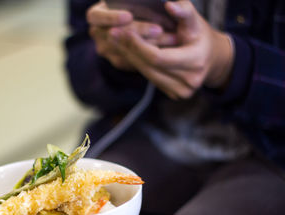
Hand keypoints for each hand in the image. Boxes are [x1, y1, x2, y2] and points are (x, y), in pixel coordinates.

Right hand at [87, 1, 177, 70]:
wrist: (142, 18)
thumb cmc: (141, 4)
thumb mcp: (139, 0)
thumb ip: (155, 2)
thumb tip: (169, 5)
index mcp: (96, 14)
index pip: (95, 17)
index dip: (110, 17)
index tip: (128, 16)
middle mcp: (98, 33)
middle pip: (112, 36)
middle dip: (137, 32)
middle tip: (158, 29)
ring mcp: (106, 49)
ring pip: (124, 51)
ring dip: (149, 45)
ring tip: (172, 38)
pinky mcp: (119, 61)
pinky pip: (133, 61)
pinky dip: (151, 55)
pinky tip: (169, 48)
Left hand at [108, 0, 233, 98]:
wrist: (213, 58)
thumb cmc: (200, 35)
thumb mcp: (195, 20)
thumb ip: (184, 11)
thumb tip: (169, 5)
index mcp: (196, 62)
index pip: (157, 57)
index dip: (138, 45)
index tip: (124, 30)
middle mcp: (189, 82)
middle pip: (148, 67)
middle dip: (129, 50)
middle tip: (112, 34)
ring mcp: (181, 91)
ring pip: (146, 74)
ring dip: (129, 58)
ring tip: (115, 41)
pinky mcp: (174, 94)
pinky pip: (150, 78)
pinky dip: (137, 65)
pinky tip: (126, 52)